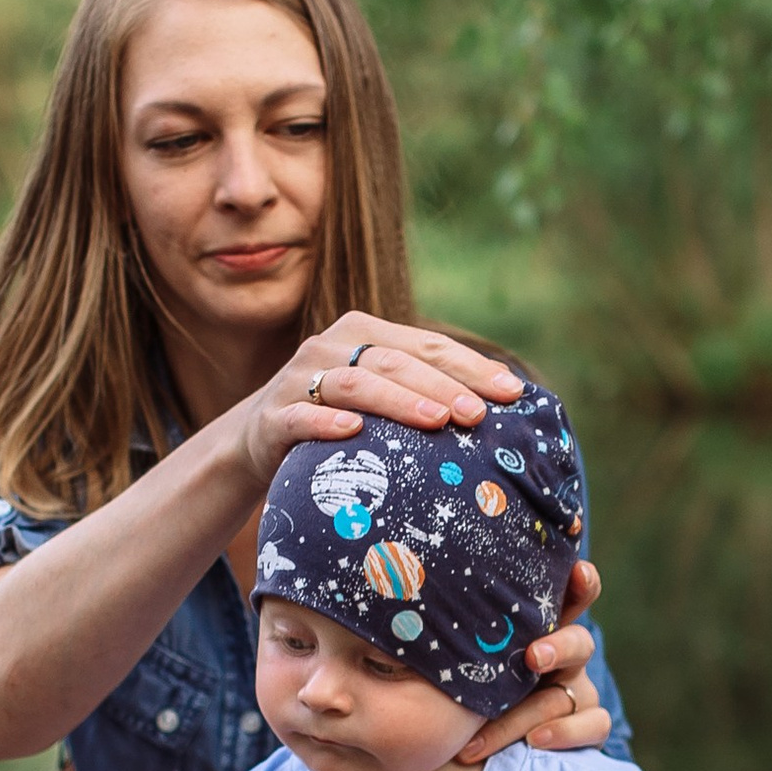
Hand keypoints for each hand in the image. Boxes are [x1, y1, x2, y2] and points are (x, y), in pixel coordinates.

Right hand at [224, 316, 523, 495]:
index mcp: (364, 333)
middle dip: (441, 386)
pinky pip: (301, 417)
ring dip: (398, 401)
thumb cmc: (338, 419)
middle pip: (394, 361)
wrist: (258, 437)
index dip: (471, 367)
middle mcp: (331, 347)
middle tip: (478, 415)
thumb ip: (425, 391)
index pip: (427, 345)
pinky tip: (354, 432)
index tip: (513, 393)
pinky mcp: (273, 418)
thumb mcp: (380, 396)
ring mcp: (298, 380)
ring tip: (436, 422)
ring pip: (354, 384)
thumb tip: (505, 408)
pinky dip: (326, 423)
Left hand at [460, 553, 613, 761]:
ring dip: (530, 711)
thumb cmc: (442, 704)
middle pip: (579, 642)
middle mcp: (559, 658)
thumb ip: (446, 634)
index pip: (563, 599)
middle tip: (532, 657)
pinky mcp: (584, 728)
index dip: (579, 582)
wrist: (445, 763)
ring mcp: (575, 693)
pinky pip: (595, 724)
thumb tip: (409, 585)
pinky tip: (535, 741)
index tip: (577, 569)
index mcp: (530, 632)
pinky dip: (565, 732)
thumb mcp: (442, 667)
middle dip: (559, 646)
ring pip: (574, 691)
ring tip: (502, 720)